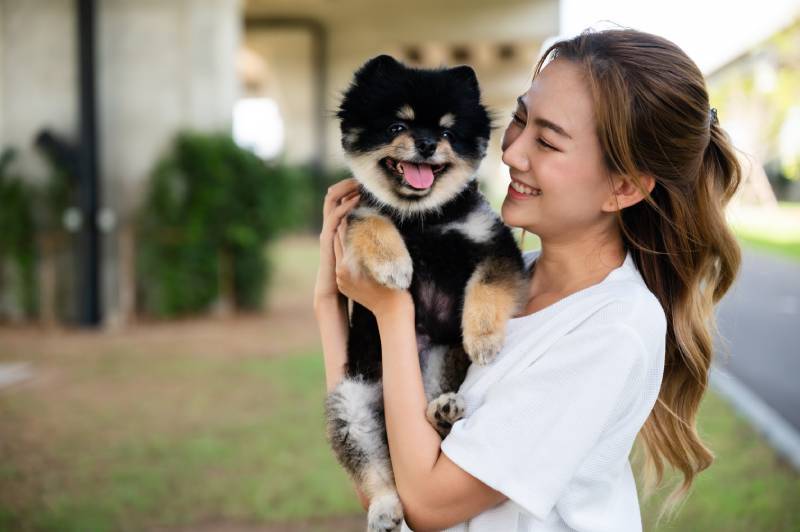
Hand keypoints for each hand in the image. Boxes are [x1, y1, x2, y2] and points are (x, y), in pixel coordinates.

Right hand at [314, 178, 360, 307]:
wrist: (332, 291)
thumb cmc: (350, 272)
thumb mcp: (361, 252)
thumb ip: (368, 240)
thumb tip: (386, 233)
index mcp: (336, 229)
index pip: (339, 202)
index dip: (348, 190)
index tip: (364, 182)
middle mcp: (329, 227)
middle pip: (332, 198)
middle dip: (344, 185)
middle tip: (360, 178)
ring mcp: (326, 232)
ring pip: (330, 202)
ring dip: (343, 191)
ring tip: (357, 184)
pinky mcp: (326, 238)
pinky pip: (334, 217)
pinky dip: (344, 206)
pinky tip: (355, 200)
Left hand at [333, 216, 412, 318]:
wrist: (391, 311)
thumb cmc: (394, 283)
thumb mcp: (384, 259)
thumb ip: (373, 240)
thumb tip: (373, 220)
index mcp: (346, 265)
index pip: (343, 235)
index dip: (348, 219)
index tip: (352, 205)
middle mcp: (339, 272)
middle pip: (338, 243)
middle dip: (344, 226)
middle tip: (348, 208)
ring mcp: (340, 280)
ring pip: (340, 253)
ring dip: (344, 238)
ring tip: (349, 221)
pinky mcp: (343, 284)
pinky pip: (343, 264)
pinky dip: (347, 252)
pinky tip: (352, 242)